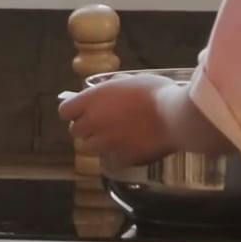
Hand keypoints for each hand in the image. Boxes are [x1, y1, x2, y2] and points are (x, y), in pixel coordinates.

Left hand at [59, 72, 188, 167]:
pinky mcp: (121, 158)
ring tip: (115, 138)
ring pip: (90, 149)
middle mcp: (94, 122)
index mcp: (94, 99)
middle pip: (75, 132)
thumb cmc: (156, 92)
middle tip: (101, 125)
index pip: (65, 111)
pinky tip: (127, 150)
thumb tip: (106, 90)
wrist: (175, 116)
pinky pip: (109, 161)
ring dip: (99, 144)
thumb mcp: (131, 80)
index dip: (73, 111)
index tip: (83, 111)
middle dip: (86, 129)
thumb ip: (112, 88)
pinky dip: (115, 157)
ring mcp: (106, 142)